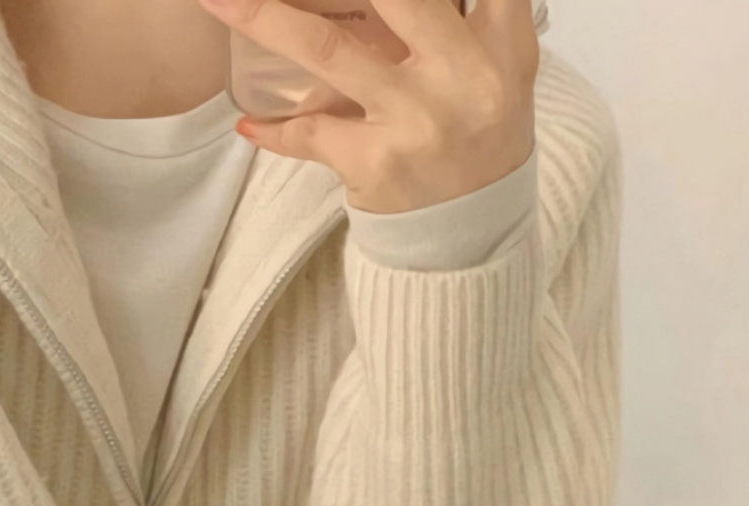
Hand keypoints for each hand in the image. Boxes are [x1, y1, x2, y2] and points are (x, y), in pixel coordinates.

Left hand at [197, 0, 538, 212]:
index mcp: (499, 45)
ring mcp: (414, 118)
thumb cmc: (479, 144)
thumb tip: (389, 3)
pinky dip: (273, 130)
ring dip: (264, 18)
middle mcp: (462, 75)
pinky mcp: (375, 162)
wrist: (472, 238)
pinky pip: (309, 134)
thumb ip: (466, 23)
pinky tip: (249, 123)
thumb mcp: (497, 77)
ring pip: (327, 49)